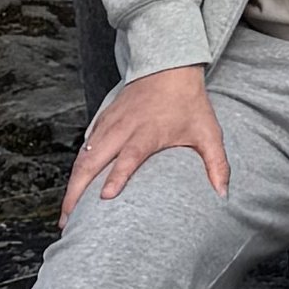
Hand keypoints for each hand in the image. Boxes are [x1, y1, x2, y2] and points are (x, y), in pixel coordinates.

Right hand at [64, 63, 219, 222]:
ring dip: (72, 184)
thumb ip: (217, 164)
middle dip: (77, 191)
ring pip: (84, 156)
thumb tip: (223, 195)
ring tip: (65, 212)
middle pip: (94, 161)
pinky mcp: (103, 120)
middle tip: (68, 221)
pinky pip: (84, 147)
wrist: (169, 67)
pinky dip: (76, 167)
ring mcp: (109, 124)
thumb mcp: (208, 132)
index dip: (116, 177)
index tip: (104, 197)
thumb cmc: (189, 102)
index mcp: (147, 132)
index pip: (129, 157)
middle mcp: (123, 129)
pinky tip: (72, 186)